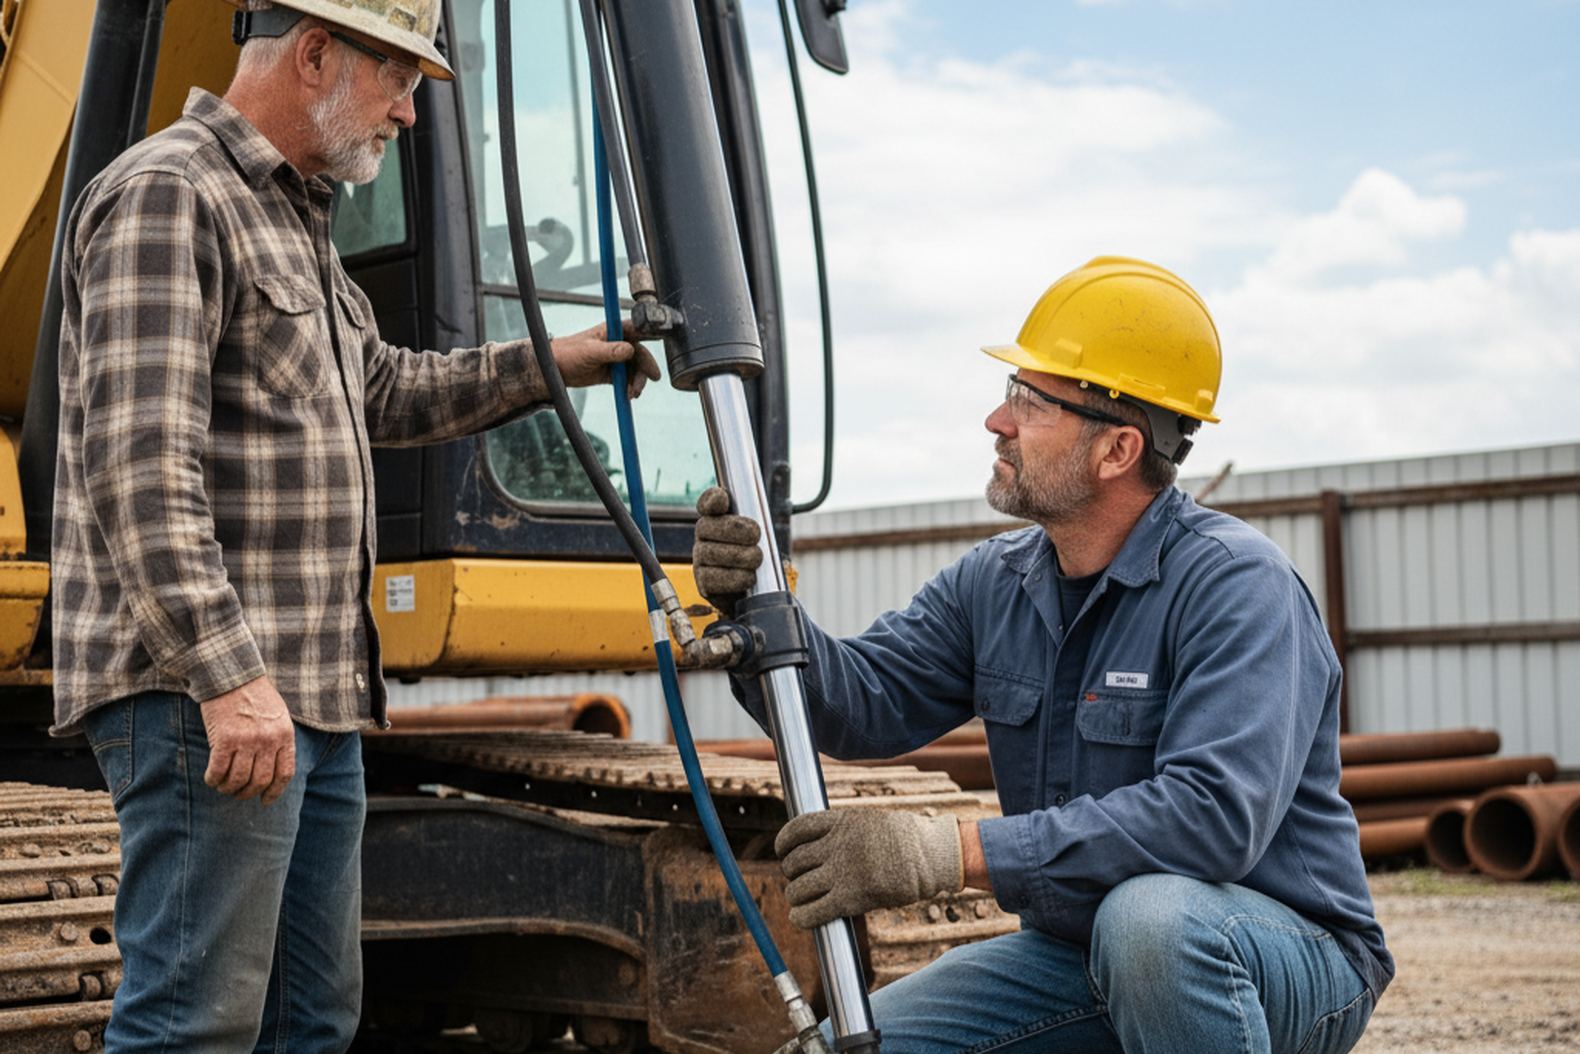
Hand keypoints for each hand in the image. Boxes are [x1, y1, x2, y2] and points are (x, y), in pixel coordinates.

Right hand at [199, 676, 295, 803]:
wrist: (232, 675)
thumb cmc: (254, 695)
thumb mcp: (277, 716)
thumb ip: (277, 740)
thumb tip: (271, 771)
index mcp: (285, 735)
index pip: (284, 774)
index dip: (274, 792)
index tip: (264, 801)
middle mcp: (268, 740)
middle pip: (260, 781)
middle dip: (247, 793)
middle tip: (237, 793)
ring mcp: (247, 740)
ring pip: (238, 780)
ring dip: (228, 788)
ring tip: (223, 786)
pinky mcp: (224, 739)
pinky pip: (218, 770)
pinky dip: (213, 779)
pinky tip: (210, 778)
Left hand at [549, 322, 661, 397]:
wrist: (554, 371)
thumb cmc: (567, 353)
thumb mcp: (589, 351)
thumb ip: (610, 351)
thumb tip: (630, 350)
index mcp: (613, 331)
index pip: (637, 328)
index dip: (651, 332)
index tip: (663, 338)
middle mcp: (617, 343)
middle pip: (640, 353)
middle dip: (645, 368)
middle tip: (650, 380)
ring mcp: (615, 358)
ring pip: (635, 369)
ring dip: (637, 381)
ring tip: (633, 394)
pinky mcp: (612, 372)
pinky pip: (627, 380)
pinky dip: (630, 387)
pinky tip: (629, 395)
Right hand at [692, 486, 761, 615]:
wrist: (753, 592)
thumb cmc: (755, 558)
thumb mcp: (761, 537)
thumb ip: (757, 521)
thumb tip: (756, 522)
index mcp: (718, 519)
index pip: (709, 502)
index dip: (712, 499)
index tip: (722, 500)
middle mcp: (704, 538)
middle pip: (707, 527)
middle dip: (735, 530)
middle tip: (756, 536)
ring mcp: (700, 560)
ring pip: (710, 553)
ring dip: (738, 556)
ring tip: (757, 559)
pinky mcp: (703, 583)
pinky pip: (712, 579)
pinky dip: (735, 578)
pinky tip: (748, 577)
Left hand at [775, 808, 963, 928]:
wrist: (931, 855)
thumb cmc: (904, 839)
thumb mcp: (868, 822)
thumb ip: (841, 832)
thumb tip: (815, 846)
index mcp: (840, 822)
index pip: (796, 830)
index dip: (784, 843)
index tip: (784, 852)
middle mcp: (836, 845)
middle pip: (794, 862)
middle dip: (791, 873)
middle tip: (799, 880)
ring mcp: (842, 872)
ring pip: (799, 888)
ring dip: (795, 896)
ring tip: (800, 900)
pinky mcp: (851, 898)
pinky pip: (813, 911)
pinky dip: (801, 917)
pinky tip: (801, 918)